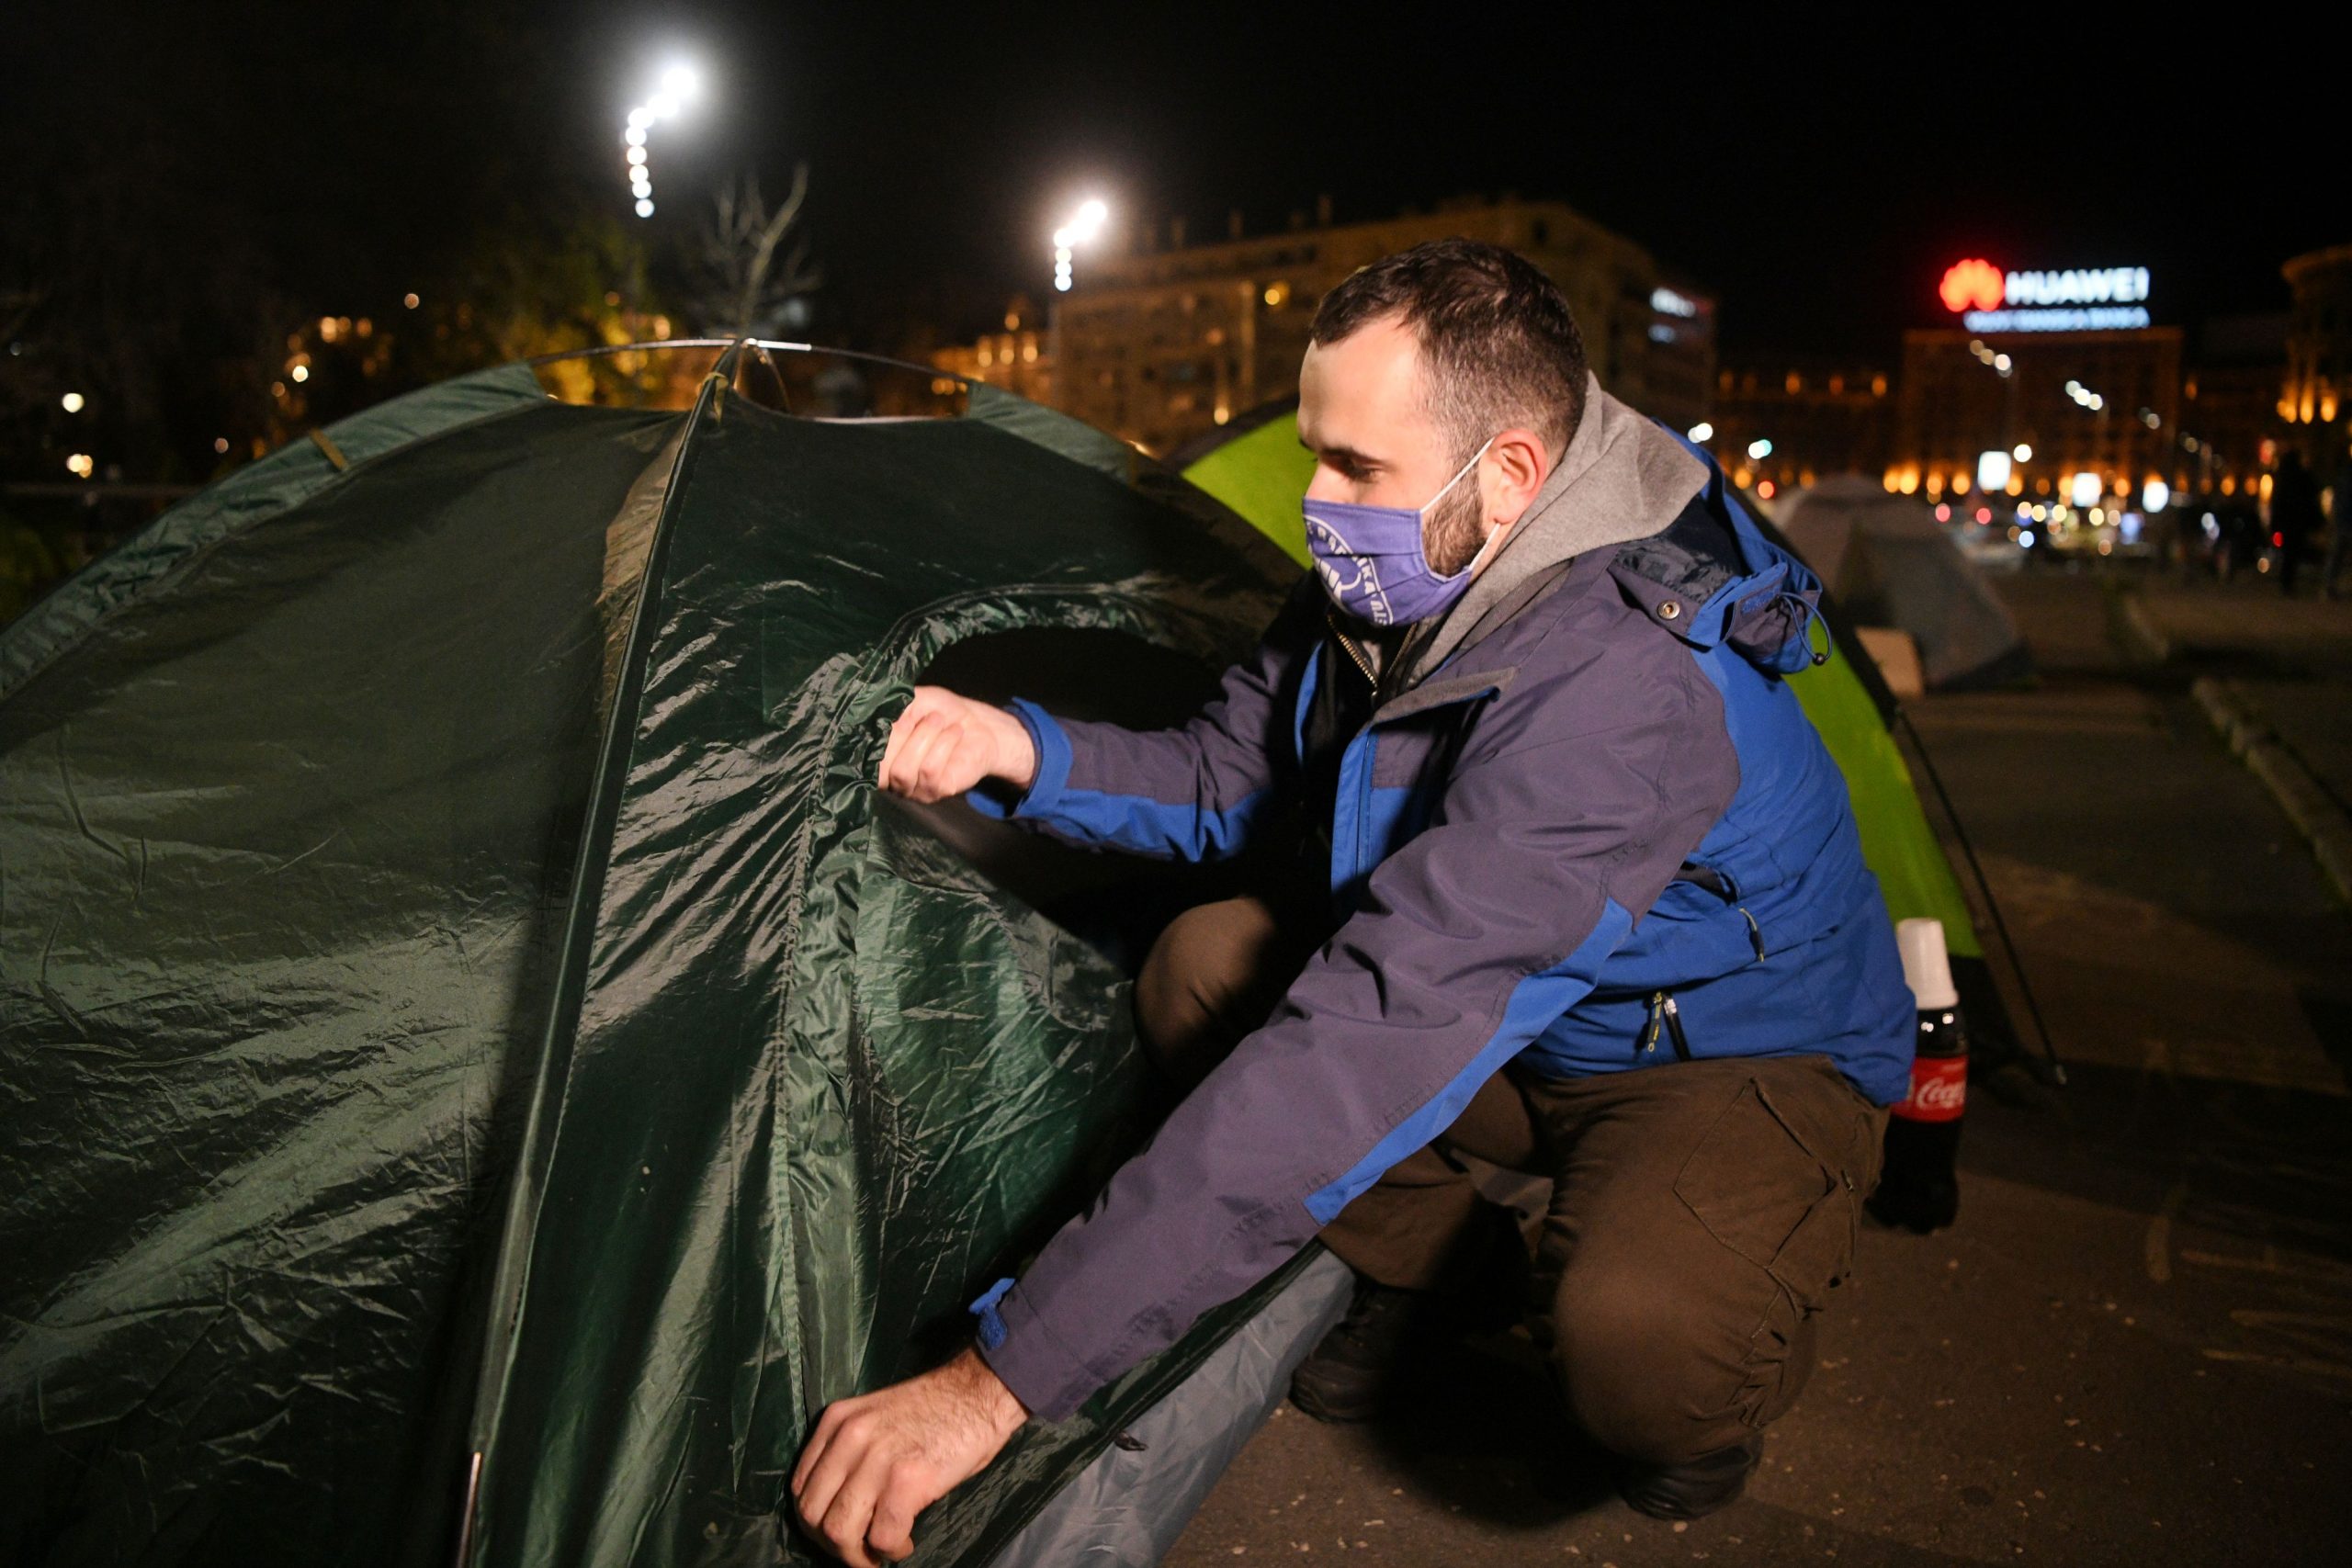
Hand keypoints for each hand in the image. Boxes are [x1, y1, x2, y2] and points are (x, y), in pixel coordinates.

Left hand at [790, 1348, 1029, 1565]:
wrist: (979, 1392)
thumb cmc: (936, 1410)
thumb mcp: (876, 1419)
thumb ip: (851, 1453)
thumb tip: (840, 1506)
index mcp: (836, 1422)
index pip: (800, 1488)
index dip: (816, 1522)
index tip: (839, 1532)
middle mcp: (849, 1438)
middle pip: (812, 1515)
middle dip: (833, 1545)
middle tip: (859, 1551)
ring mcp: (876, 1458)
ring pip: (839, 1532)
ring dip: (858, 1556)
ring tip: (880, 1552)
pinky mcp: (907, 1480)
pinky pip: (882, 1536)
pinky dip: (890, 1550)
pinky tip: (905, 1542)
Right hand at [876, 687, 1038, 803]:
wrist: (978, 725)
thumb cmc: (941, 713)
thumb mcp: (913, 700)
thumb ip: (892, 707)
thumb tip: (875, 714)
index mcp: (879, 756)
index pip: (862, 758)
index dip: (872, 738)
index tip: (892, 716)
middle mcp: (890, 777)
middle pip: (880, 767)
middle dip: (901, 735)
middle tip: (928, 715)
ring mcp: (912, 788)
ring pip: (903, 770)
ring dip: (924, 738)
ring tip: (940, 721)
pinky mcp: (936, 791)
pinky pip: (929, 771)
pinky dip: (943, 745)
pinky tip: (954, 733)